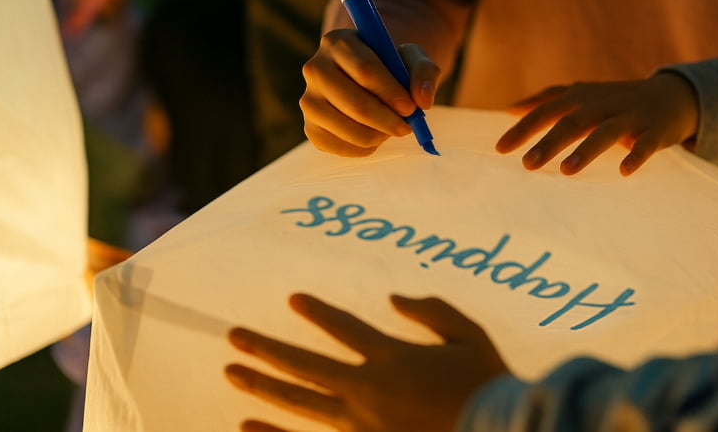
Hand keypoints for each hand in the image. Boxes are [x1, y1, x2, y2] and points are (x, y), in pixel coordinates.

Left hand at [225, 294, 509, 431]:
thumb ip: (432, 311)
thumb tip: (395, 297)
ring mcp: (359, 423)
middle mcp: (367, 388)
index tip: (292, 300)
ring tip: (231, 371)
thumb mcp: (468, 336)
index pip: (343, 328)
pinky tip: (246, 425)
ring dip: (262, 385)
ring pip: (299, 401)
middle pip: (304, 365)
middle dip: (267, 348)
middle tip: (235, 336)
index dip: (317, 312)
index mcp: (392, 357)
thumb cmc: (486, 384)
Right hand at [300, 32, 438, 155]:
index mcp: (338, 42)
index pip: (365, 69)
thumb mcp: (411, 59)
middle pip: (354, 103)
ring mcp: (309, 100)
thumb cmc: (390, 67)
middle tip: (407, 127)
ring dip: (379, 135)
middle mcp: (315, 69)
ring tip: (392, 127)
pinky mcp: (310, 128)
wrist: (367, 83)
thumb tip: (422, 100)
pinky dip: (365, 148)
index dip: (391, 92)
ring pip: (347, 128)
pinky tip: (375, 134)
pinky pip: (341, 147)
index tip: (411, 107)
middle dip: (387, 120)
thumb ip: (424, 72)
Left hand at [495, 72, 699, 175]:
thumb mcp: (581, 94)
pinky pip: (646, 143)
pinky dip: (636, 155)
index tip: (500, 149)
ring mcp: (630, 116)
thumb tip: (509, 109)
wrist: (671, 96)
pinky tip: (624, 171)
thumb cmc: (615, 100)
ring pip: (605, 132)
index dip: (523, 128)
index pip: (546, 110)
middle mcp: (602, 104)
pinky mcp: (656, 130)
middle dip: (549, 142)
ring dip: (586, 150)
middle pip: (572, 122)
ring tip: (566, 171)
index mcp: (581, 97)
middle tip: (527, 165)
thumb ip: (547, 100)